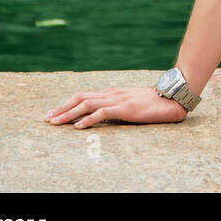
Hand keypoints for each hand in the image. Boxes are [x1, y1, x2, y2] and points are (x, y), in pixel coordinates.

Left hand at [45, 86, 188, 128]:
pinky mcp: (125, 108)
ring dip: (68, 114)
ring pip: (87, 104)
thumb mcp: (134, 102)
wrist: (173, 97)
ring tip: (55, 123)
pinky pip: (102, 113)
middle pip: (80, 98)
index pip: (85, 96)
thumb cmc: (156, 101)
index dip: (67, 104)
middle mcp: (112, 94)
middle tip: (47, 119)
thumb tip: (107, 113)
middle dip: (62, 108)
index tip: (54, 112)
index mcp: (113, 93)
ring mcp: (118, 100)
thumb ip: (120, 105)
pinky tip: (78, 127)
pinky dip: (88, 119)